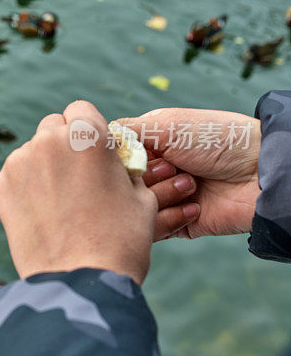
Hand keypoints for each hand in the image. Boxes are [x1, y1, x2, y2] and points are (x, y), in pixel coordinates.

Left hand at [0, 101, 156, 284]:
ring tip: (61, 203)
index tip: (93, 152)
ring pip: (32, 151)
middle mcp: (49, 140)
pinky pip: (15, 176)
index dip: (88, 130)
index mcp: (88, 134)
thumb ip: (124, 167)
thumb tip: (116, 162)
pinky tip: (42, 214)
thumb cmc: (121, 240)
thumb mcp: (142, 196)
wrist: (80, 282)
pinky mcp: (0, 186)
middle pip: (53, 127)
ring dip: (43, 166)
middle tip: (77, 177)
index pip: (81, 110)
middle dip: (63, 144)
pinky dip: (26, 188)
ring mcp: (20, 162)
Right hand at [117, 108, 259, 239]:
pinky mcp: (177, 225)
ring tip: (190, 186)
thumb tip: (90, 140)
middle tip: (171, 169)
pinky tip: (193, 206)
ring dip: (160, 198)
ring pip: (133, 209)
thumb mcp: (167, 124)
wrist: (263, 174)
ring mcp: (165, 199)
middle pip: (120, 185)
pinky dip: (166, 221)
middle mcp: (153, 172)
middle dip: (143, 179)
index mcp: (149, 144)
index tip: (136, 156)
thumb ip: (125, 131)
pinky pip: (152, 231)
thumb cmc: (218, 140)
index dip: (116, 160)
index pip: (112, 157)